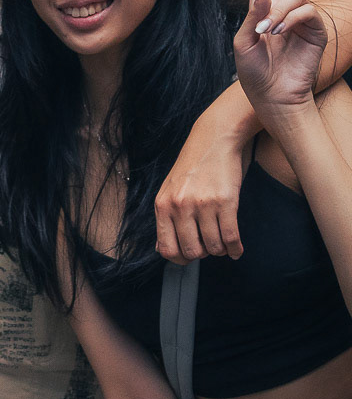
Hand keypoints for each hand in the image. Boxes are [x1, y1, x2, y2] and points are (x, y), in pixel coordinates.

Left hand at [155, 104, 250, 262]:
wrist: (213, 140)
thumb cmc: (191, 168)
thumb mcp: (169, 191)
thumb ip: (165, 220)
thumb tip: (163, 251)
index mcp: (163, 205)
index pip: (167, 249)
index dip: (180, 259)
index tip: (191, 255)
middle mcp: (180, 206)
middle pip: (192, 251)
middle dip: (203, 254)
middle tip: (209, 246)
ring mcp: (203, 204)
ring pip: (213, 247)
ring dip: (220, 250)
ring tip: (223, 244)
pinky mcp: (225, 201)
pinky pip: (231, 238)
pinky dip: (235, 249)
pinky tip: (236, 249)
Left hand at [234, 0, 327, 118]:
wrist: (273, 97)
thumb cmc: (254, 72)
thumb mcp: (243, 41)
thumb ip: (252, 13)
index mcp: (262, 9)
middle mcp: (285, 9)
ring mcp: (302, 19)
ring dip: (278, 12)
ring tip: (266, 33)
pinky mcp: (316, 30)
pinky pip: (306, 11)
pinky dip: (291, 19)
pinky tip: (278, 33)